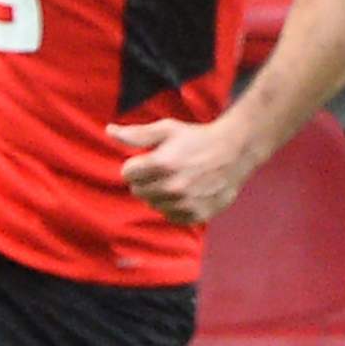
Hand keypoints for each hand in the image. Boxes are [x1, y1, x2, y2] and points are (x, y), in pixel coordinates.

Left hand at [104, 113, 259, 226]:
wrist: (235, 152)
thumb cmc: (197, 138)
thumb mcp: (167, 129)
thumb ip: (136, 134)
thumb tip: (109, 131)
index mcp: (162, 163)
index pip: (127, 174)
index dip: (136, 165)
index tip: (149, 159)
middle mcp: (173, 186)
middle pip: (137, 191)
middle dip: (145, 180)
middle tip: (164, 169)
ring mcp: (185, 203)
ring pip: (153, 205)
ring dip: (159, 194)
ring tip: (177, 179)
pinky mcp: (196, 215)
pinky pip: (170, 216)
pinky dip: (174, 206)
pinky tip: (186, 192)